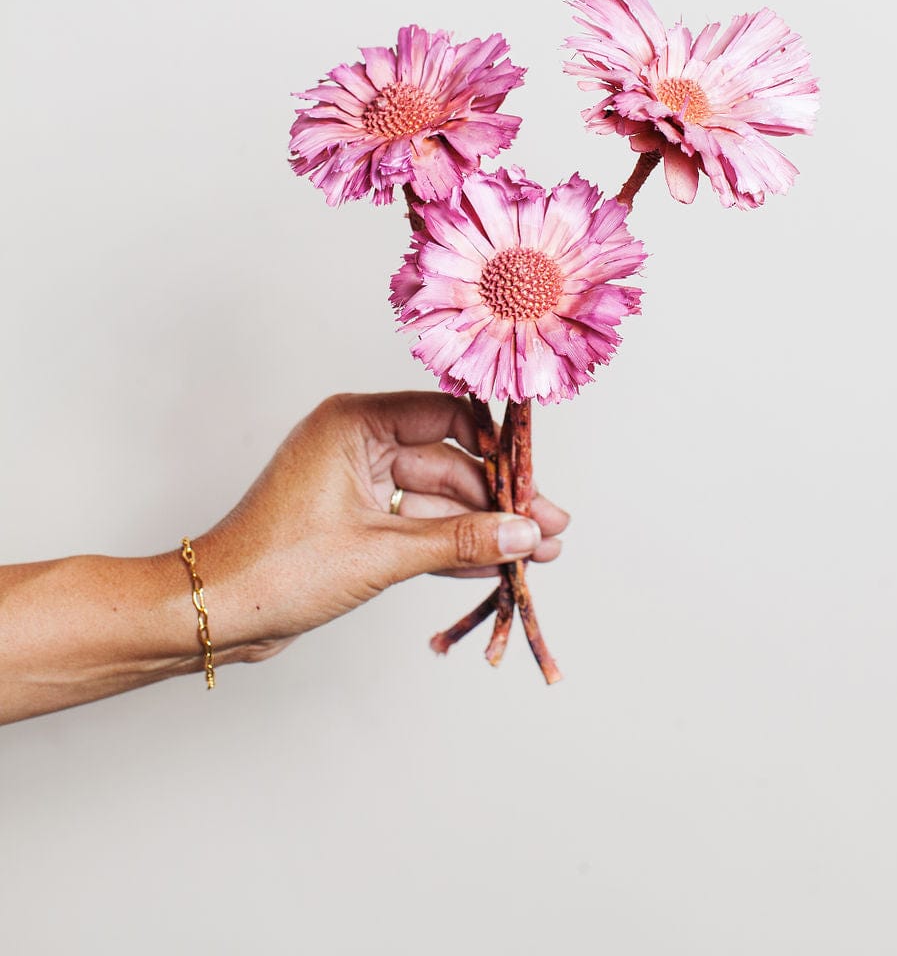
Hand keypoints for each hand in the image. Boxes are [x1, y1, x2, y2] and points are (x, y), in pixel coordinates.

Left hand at [194, 391, 569, 660]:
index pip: (445, 415)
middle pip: (448, 462)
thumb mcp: (380, 554)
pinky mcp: (353, 522)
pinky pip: (416, 525)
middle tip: (550, 528)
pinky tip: (495, 565)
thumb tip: (526, 532)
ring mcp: (355, 483)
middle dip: (498, 500)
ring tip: (537, 554)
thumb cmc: (277, 569)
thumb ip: (460, 540)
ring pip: (436, 499)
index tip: (536, 473)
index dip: (496, 446)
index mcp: (354, 422)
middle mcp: (356, 442)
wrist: (214, 614)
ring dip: (482, 528)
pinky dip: (451, 546)